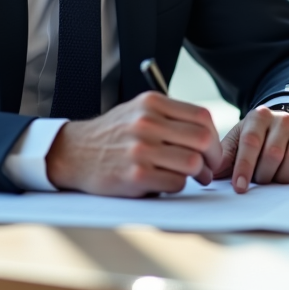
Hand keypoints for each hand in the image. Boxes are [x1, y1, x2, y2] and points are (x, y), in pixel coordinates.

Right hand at [45, 92, 222, 196]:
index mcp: (151, 103)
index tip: (212, 149)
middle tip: (209, 168)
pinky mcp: (135, 175)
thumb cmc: (113, 135)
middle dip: (213, 158)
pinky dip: (177, 186)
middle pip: (202, 139)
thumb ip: (170, 117)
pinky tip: (165, 182)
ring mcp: (140, 149)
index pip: (201, 117)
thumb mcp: (138, 112)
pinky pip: (175, 183)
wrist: (73, 153)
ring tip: (191, 177)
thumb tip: (208, 134)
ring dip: (197, 174)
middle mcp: (146, 123)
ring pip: (192, 163)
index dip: (215, 136)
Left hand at [215, 106, 288, 192]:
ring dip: (281, 177)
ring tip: (274, 178)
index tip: (239, 187)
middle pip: (273, 154)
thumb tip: (209, 173)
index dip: (244, 167)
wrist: (282, 127)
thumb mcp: (237, 142)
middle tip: (259, 181)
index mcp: (259, 116)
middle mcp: (283, 119)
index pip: (251, 143)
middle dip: (264, 175)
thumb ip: (224, 157)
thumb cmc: (255, 139)